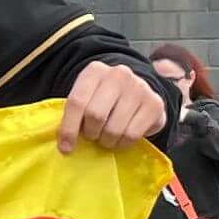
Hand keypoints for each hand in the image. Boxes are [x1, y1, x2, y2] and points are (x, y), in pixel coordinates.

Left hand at [56, 59, 170, 152]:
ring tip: (107, 137)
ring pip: (114, 128)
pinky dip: (123, 143)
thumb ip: (75, 113)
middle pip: (95, 115)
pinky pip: (132, 135)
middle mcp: (119, 74)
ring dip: (107, 141)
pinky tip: (121, 138)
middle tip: (93, 136)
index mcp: (95, 70)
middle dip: (91, 133)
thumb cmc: (104, 99)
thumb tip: (64, 143)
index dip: (69, 128)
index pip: (77, 102)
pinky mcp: (154, 104)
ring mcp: (139, 88)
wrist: (137, 91)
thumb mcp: (87, 97)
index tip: (66, 148)